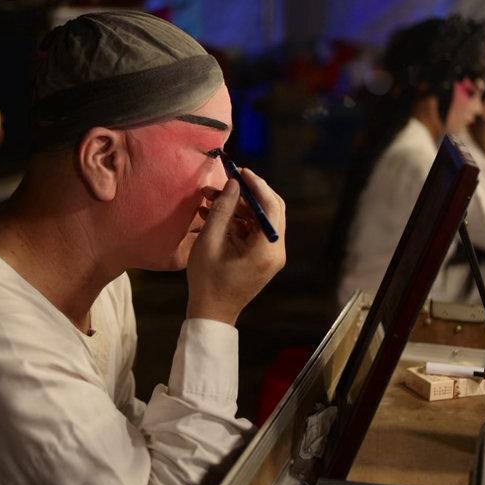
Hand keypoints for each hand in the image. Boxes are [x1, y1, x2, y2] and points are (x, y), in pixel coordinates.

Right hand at [185, 168, 285, 324]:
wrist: (212, 313)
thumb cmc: (208, 280)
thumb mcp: (210, 242)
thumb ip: (223, 209)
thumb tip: (233, 184)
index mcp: (268, 248)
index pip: (271, 206)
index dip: (257, 185)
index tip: (240, 171)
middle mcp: (276, 251)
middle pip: (271, 210)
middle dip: (249, 192)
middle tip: (229, 180)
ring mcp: (271, 255)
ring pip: (261, 219)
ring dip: (239, 206)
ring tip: (210, 197)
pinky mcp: (262, 258)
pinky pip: (254, 231)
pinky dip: (237, 220)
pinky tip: (214, 214)